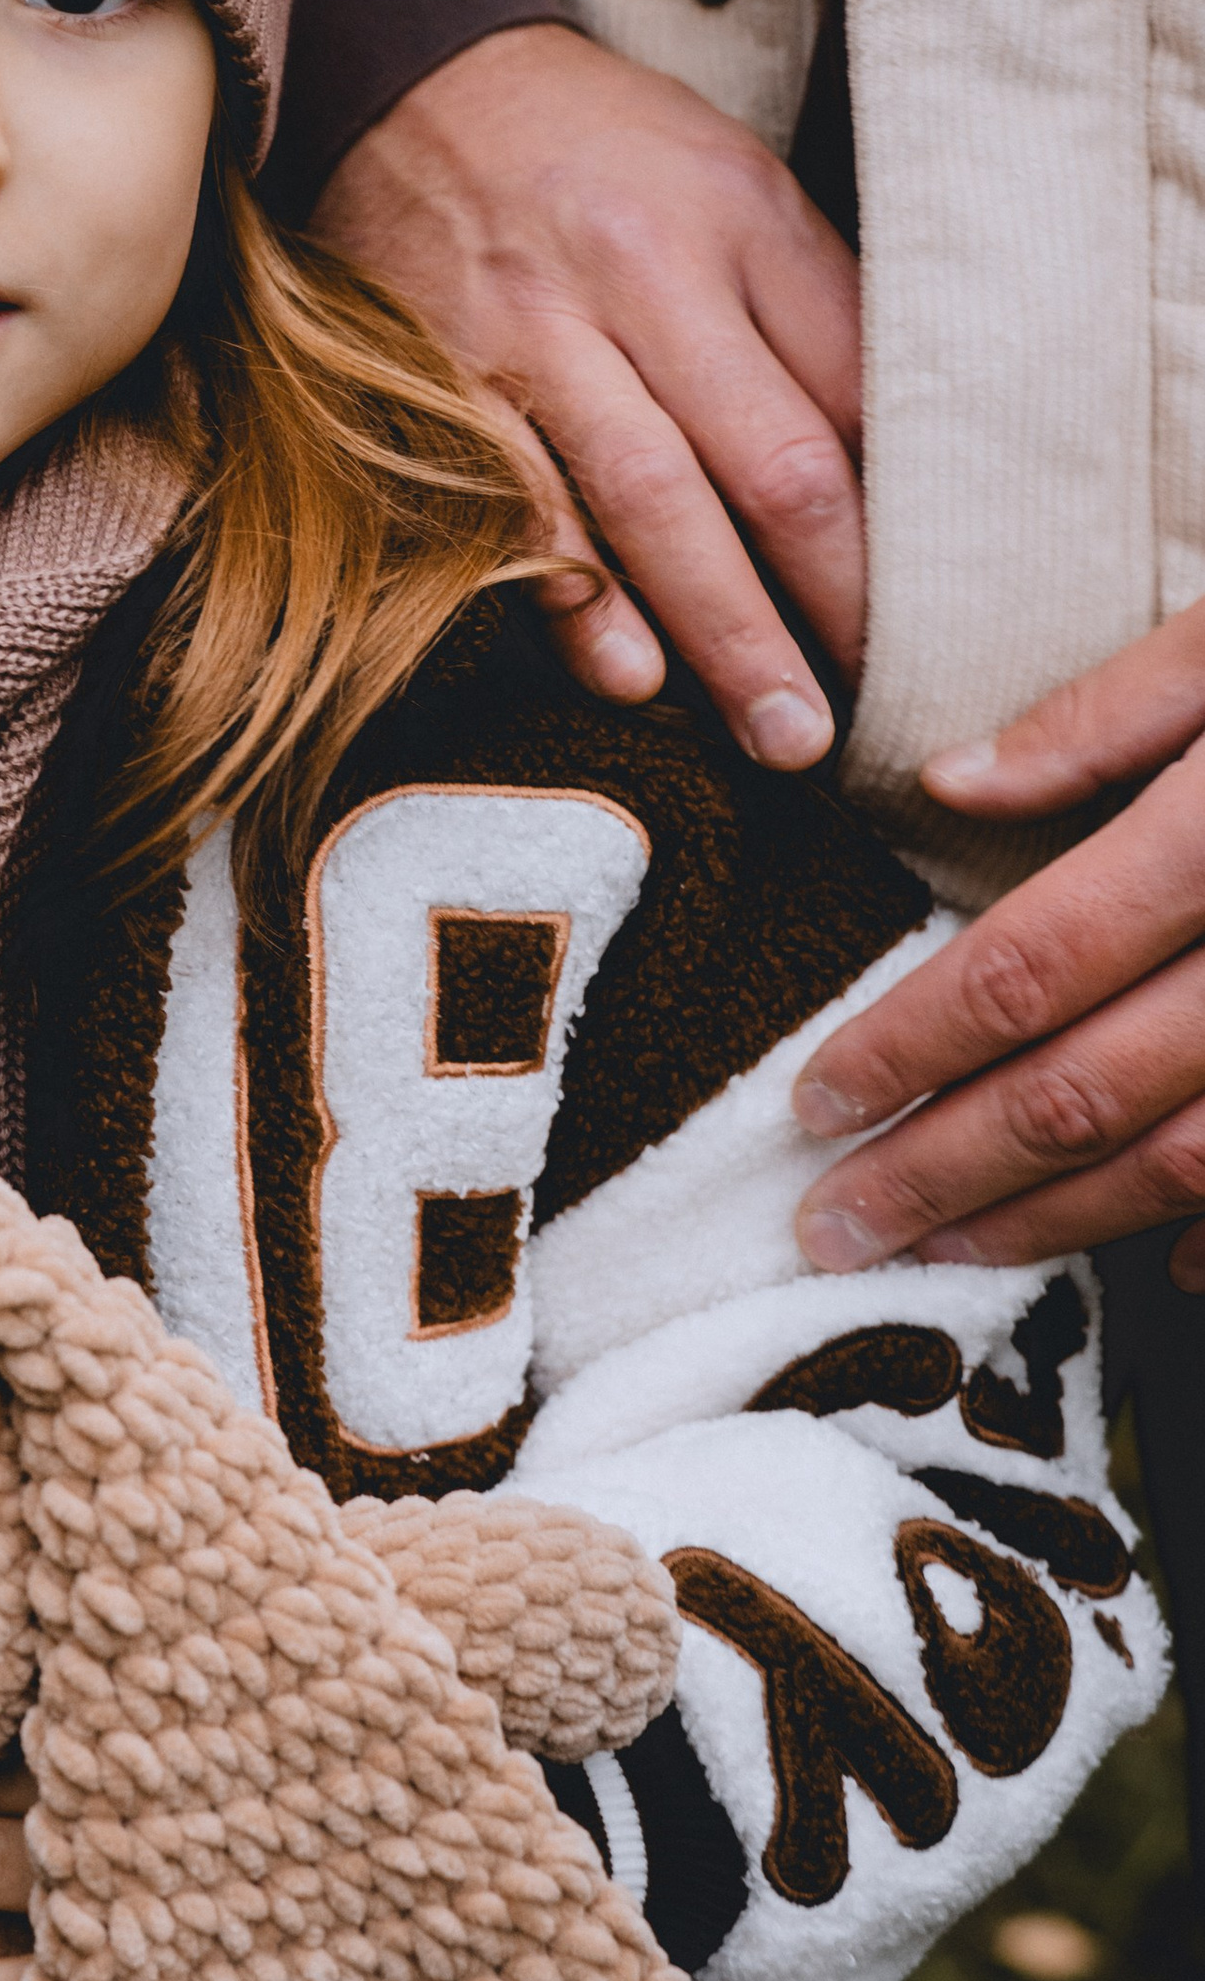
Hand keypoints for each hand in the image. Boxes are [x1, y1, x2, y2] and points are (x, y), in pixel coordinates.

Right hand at [311, 26, 861, 767]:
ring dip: (723, 628)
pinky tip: (625, 671)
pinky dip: (573, 595)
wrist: (408, 79)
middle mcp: (647, 274)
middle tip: (876, 713)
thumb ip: (806, 308)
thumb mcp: (729, 184)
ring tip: (779, 731)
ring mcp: (539, 331)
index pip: (853, 392)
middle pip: (772, 459)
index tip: (931, 617)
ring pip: (651, 497)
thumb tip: (889, 464)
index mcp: (741, 221)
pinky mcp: (443, 377)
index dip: (902, 519)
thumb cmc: (594, 152)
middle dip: (833, 602)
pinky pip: (517, 505)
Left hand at [794, 603, 1204, 1289]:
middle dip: (945, 1173)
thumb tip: (954, 785)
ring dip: (1056, 1224)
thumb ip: (1112, 711)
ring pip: (1192, 1164)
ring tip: (943, 1259)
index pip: (1034, 966)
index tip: (813, 1101)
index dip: (910, 1046)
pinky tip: (1160, 1269)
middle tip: (828, 1229)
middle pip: (1089, 1091)